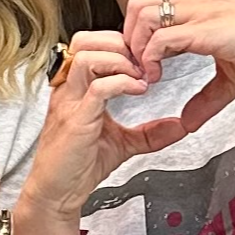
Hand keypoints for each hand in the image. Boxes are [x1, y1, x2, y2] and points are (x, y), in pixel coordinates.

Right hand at [20, 32, 191, 218]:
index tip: (144, 60)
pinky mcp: (76, 120)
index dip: (119, 44)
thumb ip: (149, 133)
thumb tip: (179, 126)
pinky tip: (139, 90)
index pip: (91, 45)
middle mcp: (69, 90)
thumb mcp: (122, 144)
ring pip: (88, 57)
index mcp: (76, 88)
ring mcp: (69, 102)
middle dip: (119, 43)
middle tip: (143, 62)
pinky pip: (97, 88)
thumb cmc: (78, 167)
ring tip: (141, 76)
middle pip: (85, 40)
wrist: (56, 195)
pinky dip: (122, 83)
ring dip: (120, 60)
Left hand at [119, 0, 234, 131]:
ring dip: (137, 46)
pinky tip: (158, 76)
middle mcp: (193, 4)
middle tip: (139, 67)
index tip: (143, 66)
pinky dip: (151, 57)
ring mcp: (198, 13)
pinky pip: (162, 37)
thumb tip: (188, 122)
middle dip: (129, 37)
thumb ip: (206, 99)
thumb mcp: (229, 80)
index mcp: (197, 7)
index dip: (138, 36)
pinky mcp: (205, 29)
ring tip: (148, 72)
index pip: (148, 8)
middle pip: (137, 5)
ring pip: (143, 15)